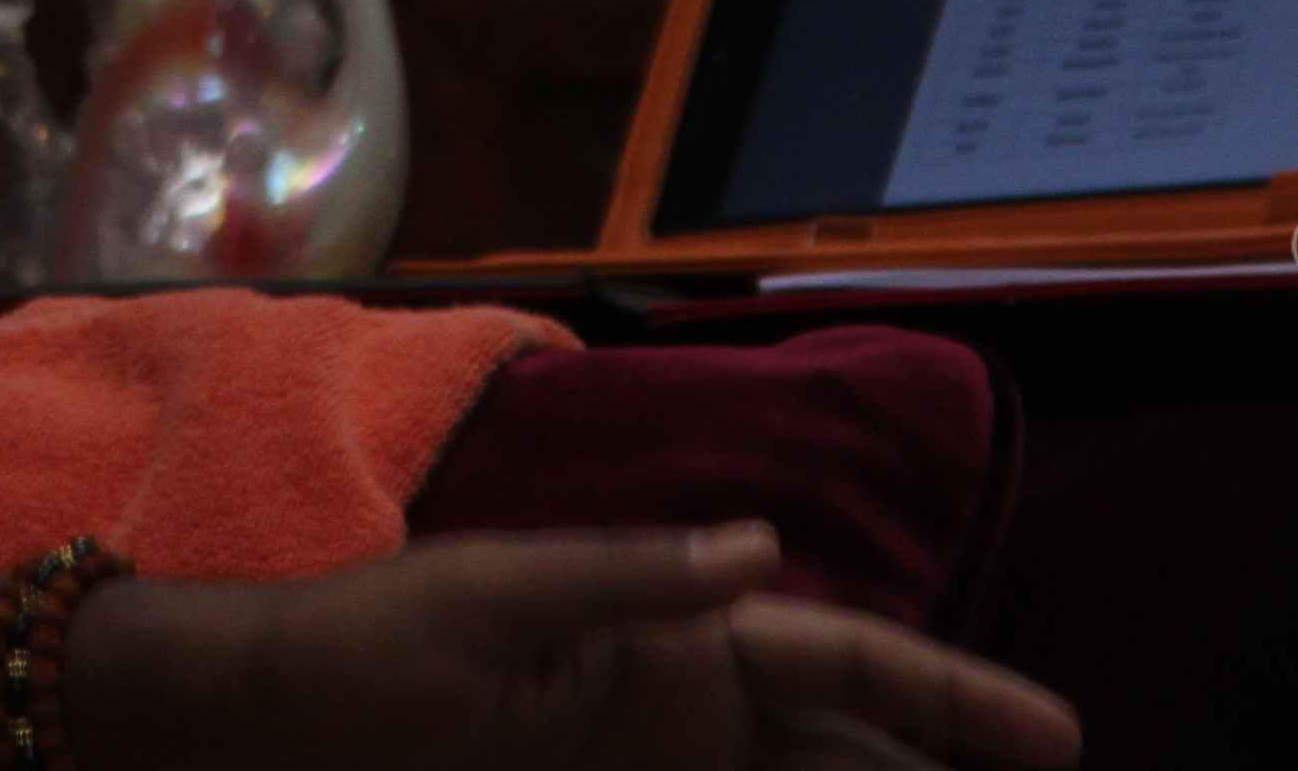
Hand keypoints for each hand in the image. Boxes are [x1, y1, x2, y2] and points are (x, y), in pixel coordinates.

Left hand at [86, 524, 1080, 770]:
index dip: (949, 696)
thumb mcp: (484, 600)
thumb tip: (763, 548)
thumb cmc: (355, 652)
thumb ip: (625, 580)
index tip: (1054, 738)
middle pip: (849, 753)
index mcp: (665, 636)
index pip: (840, 658)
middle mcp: (676, 714)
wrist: (243, 740)